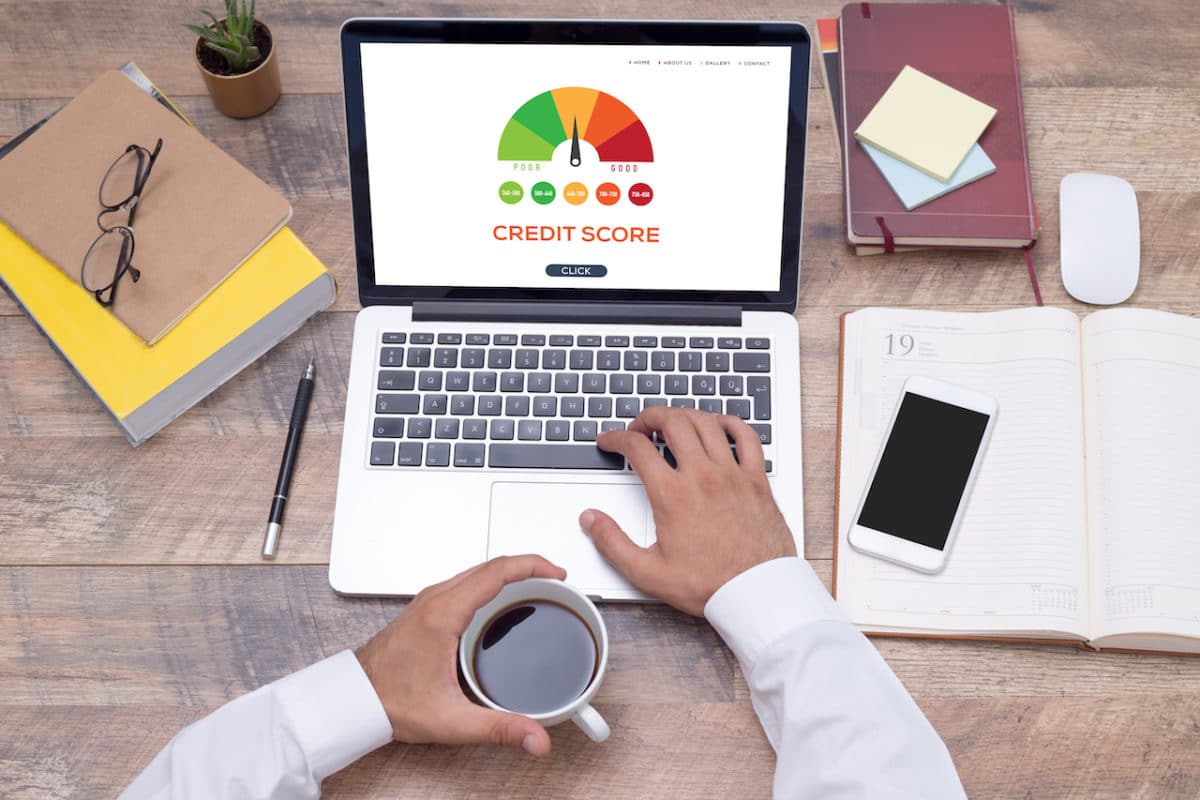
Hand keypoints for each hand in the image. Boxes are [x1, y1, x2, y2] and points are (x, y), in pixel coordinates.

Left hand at [356, 555, 566, 755]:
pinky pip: (466, 581)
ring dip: (510, 572)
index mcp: (444, 614)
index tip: (557, 572)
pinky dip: (492, 582)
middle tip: (556, 580)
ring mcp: (429, 600)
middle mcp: (435, 599)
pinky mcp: (427, 607)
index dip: (533, 565)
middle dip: (529, 566)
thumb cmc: (390, 701)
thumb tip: (535, 736)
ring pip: (478, 570)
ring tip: (536, 587)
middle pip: (491, 564)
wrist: (354, 698)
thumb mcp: (451, 720)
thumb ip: (498, 728)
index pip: (497, 571)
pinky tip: (502, 600)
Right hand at [580, 407, 796, 615]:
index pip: (636, 447)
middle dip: (649, 416)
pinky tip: (720, 425)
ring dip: (684, 416)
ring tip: (673, 422)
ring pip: (706, 423)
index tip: (610, 441)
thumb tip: (591, 520)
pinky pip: (748, 437)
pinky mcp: (756, 480)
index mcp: (672, 496)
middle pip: (672, 422)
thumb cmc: (709, 585)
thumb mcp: (648, 573)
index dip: (616, 437)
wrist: (756, 594)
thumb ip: (612, 543)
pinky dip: (731, 423)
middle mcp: (702, 477)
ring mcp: (732, 475)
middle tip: (640, 426)